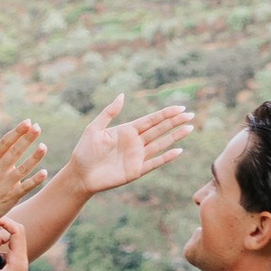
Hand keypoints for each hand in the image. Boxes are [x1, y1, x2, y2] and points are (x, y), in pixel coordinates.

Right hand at [0, 120, 45, 232]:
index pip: (5, 143)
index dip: (17, 132)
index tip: (28, 122)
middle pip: (15, 152)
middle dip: (27, 139)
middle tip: (38, 127)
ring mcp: (5, 184)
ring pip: (23, 168)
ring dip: (34, 157)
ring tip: (44, 146)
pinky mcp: (11, 197)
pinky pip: (25, 187)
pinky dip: (35, 180)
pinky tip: (44, 172)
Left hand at [65, 97, 195, 196]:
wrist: (80, 175)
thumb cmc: (84, 151)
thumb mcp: (94, 128)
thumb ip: (109, 112)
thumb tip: (122, 95)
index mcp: (127, 130)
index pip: (151, 120)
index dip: (165, 114)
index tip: (180, 108)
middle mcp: (135, 142)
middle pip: (160, 130)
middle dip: (175, 122)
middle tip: (190, 115)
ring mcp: (137, 157)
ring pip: (161, 144)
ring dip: (175, 136)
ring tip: (189, 128)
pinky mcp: (136, 171)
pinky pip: (154, 163)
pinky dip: (166, 157)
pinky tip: (178, 151)